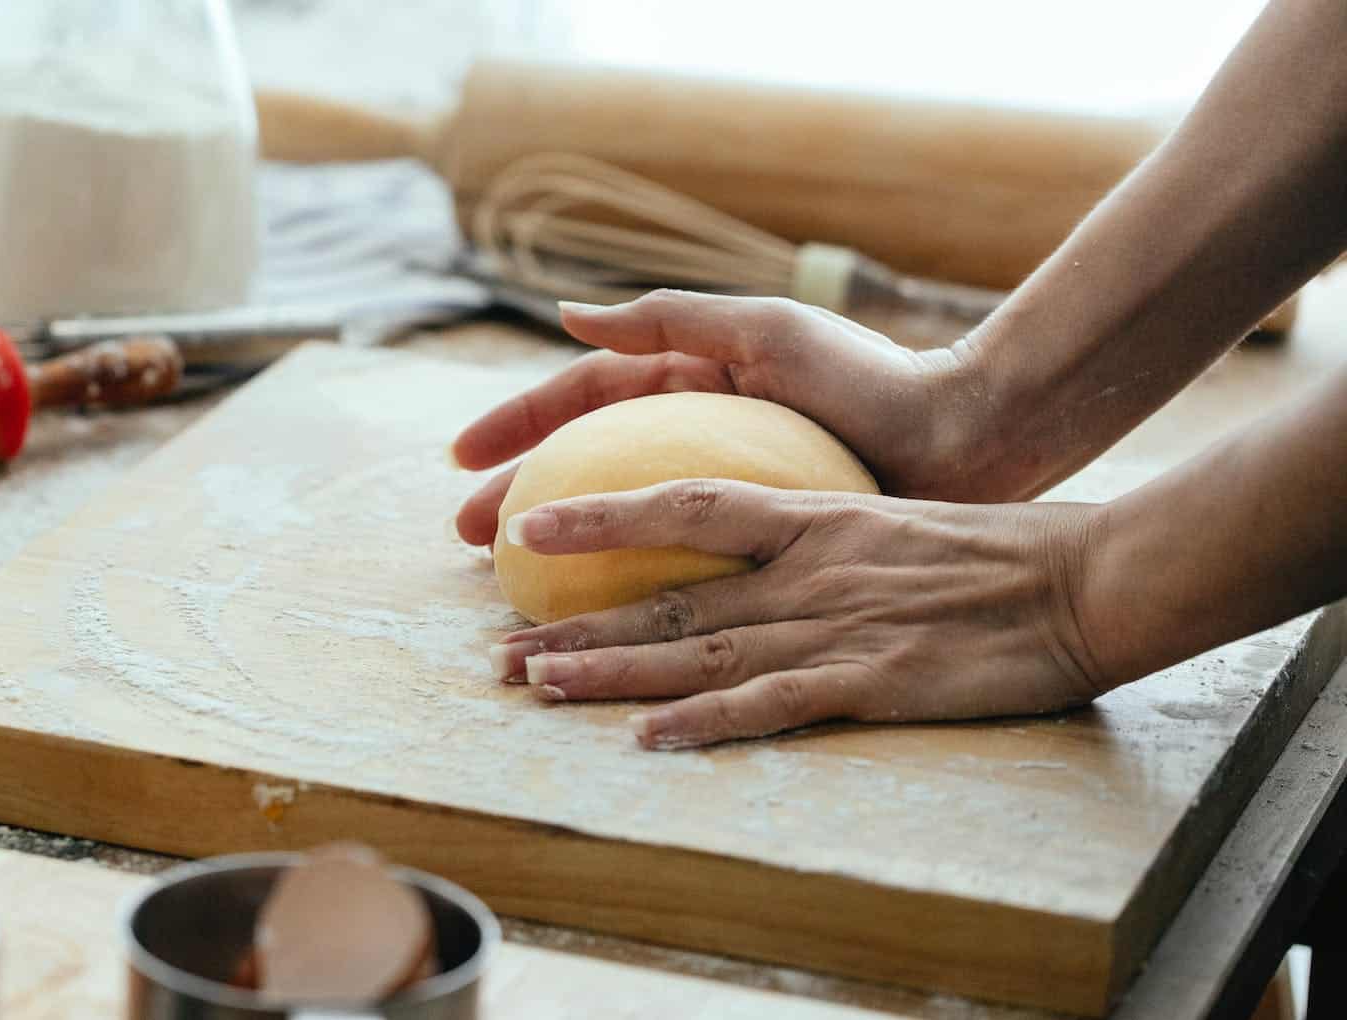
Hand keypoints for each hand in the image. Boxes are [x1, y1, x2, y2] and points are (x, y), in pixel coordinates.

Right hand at [453, 291, 991, 545]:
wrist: (967, 437)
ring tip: (513, 587)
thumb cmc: (873, 374)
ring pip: (622, 526)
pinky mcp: (762, 545)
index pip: (582, 401)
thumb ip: (670, 320)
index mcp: (691, 382)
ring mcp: (728, 495)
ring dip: (563, 555)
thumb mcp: (767, 330)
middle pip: (587, 470)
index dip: (518, 426)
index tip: (460, 459)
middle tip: (467, 540)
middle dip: (522, 499)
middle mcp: (699, 438)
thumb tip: (566, 316)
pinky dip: (629, 591)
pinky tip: (598, 620)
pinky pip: (677, 570)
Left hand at [487, 479, 1108, 748]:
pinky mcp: (872, 679)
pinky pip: (771, 703)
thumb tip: (753, 541)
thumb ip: (815, 531)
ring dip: (611, 670)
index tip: (525, 526)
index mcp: (810, 515)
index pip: (681, 503)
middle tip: (498, 650)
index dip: (599, 516)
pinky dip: (706, 720)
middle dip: (577, 625)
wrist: (1082, 579)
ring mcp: (834, 625)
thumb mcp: (887, 517)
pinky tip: (647, 737)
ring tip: (535, 686)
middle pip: (667, 595)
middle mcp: (805, 568)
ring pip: (698, 648)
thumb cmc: (993, 551)